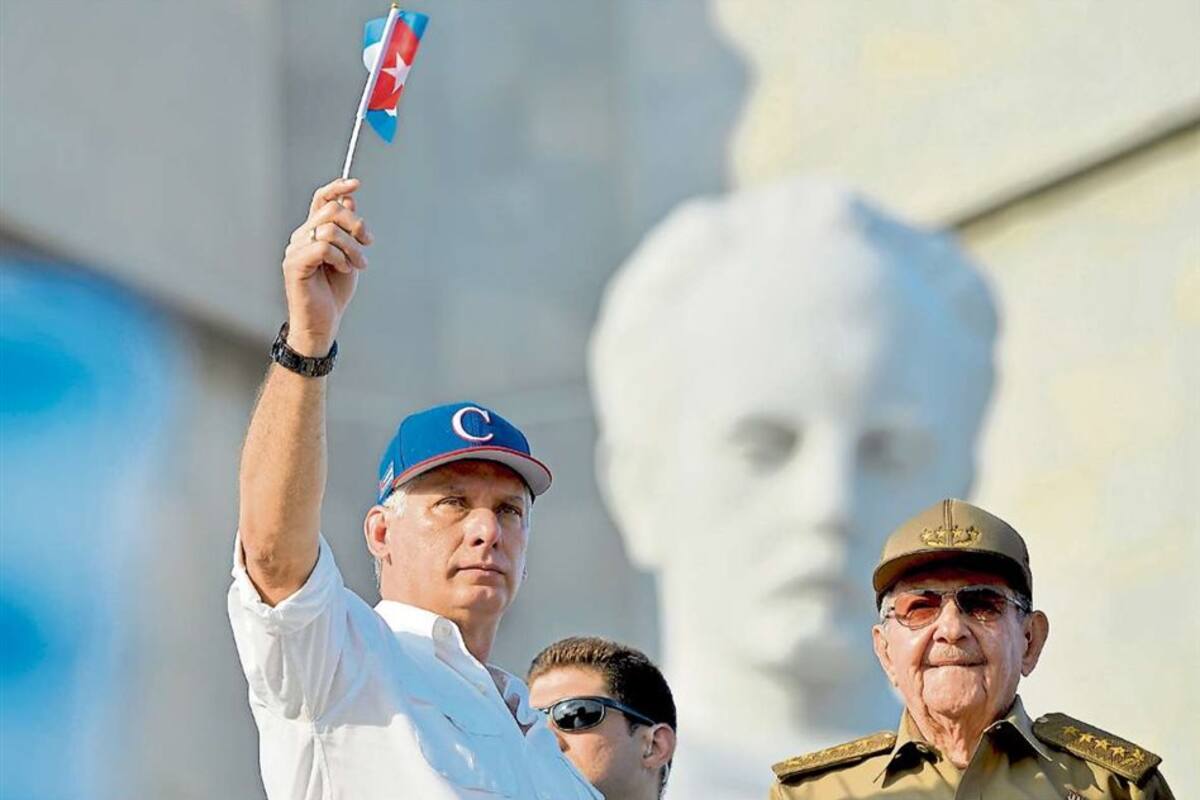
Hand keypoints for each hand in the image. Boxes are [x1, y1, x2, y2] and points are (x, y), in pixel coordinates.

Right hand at [281, 178, 373, 355]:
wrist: (324, 322)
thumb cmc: (334, 292)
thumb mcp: (349, 255)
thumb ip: (348, 230)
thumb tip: (350, 199)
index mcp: (312, 232)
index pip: (320, 200)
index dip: (337, 187)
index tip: (355, 183)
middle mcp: (301, 236)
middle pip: (331, 211)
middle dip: (356, 225)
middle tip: (367, 244)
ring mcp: (295, 249)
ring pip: (329, 229)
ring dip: (351, 247)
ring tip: (357, 264)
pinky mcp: (295, 264)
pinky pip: (322, 247)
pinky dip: (339, 257)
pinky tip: (343, 269)